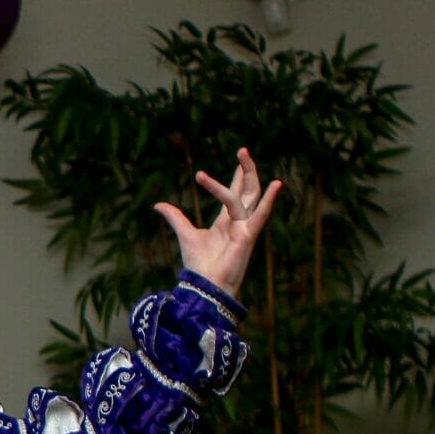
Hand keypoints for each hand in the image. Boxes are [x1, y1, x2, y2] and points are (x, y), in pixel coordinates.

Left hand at [153, 147, 281, 299]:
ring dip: (245, 174)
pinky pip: (259, 215)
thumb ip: (175, 217)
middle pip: (247, 190)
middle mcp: (238, 221)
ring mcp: (245, 227)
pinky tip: (276, 184)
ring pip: (247, 196)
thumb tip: (158, 204)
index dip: (237, 177)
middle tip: (242, 149)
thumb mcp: (184, 233)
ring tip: (242, 154)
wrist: (205, 284)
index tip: (239, 159)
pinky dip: (268, 201)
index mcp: (226, 221)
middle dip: (246, 170)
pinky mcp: (248, 235)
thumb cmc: (199, 263)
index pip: (235, 193)